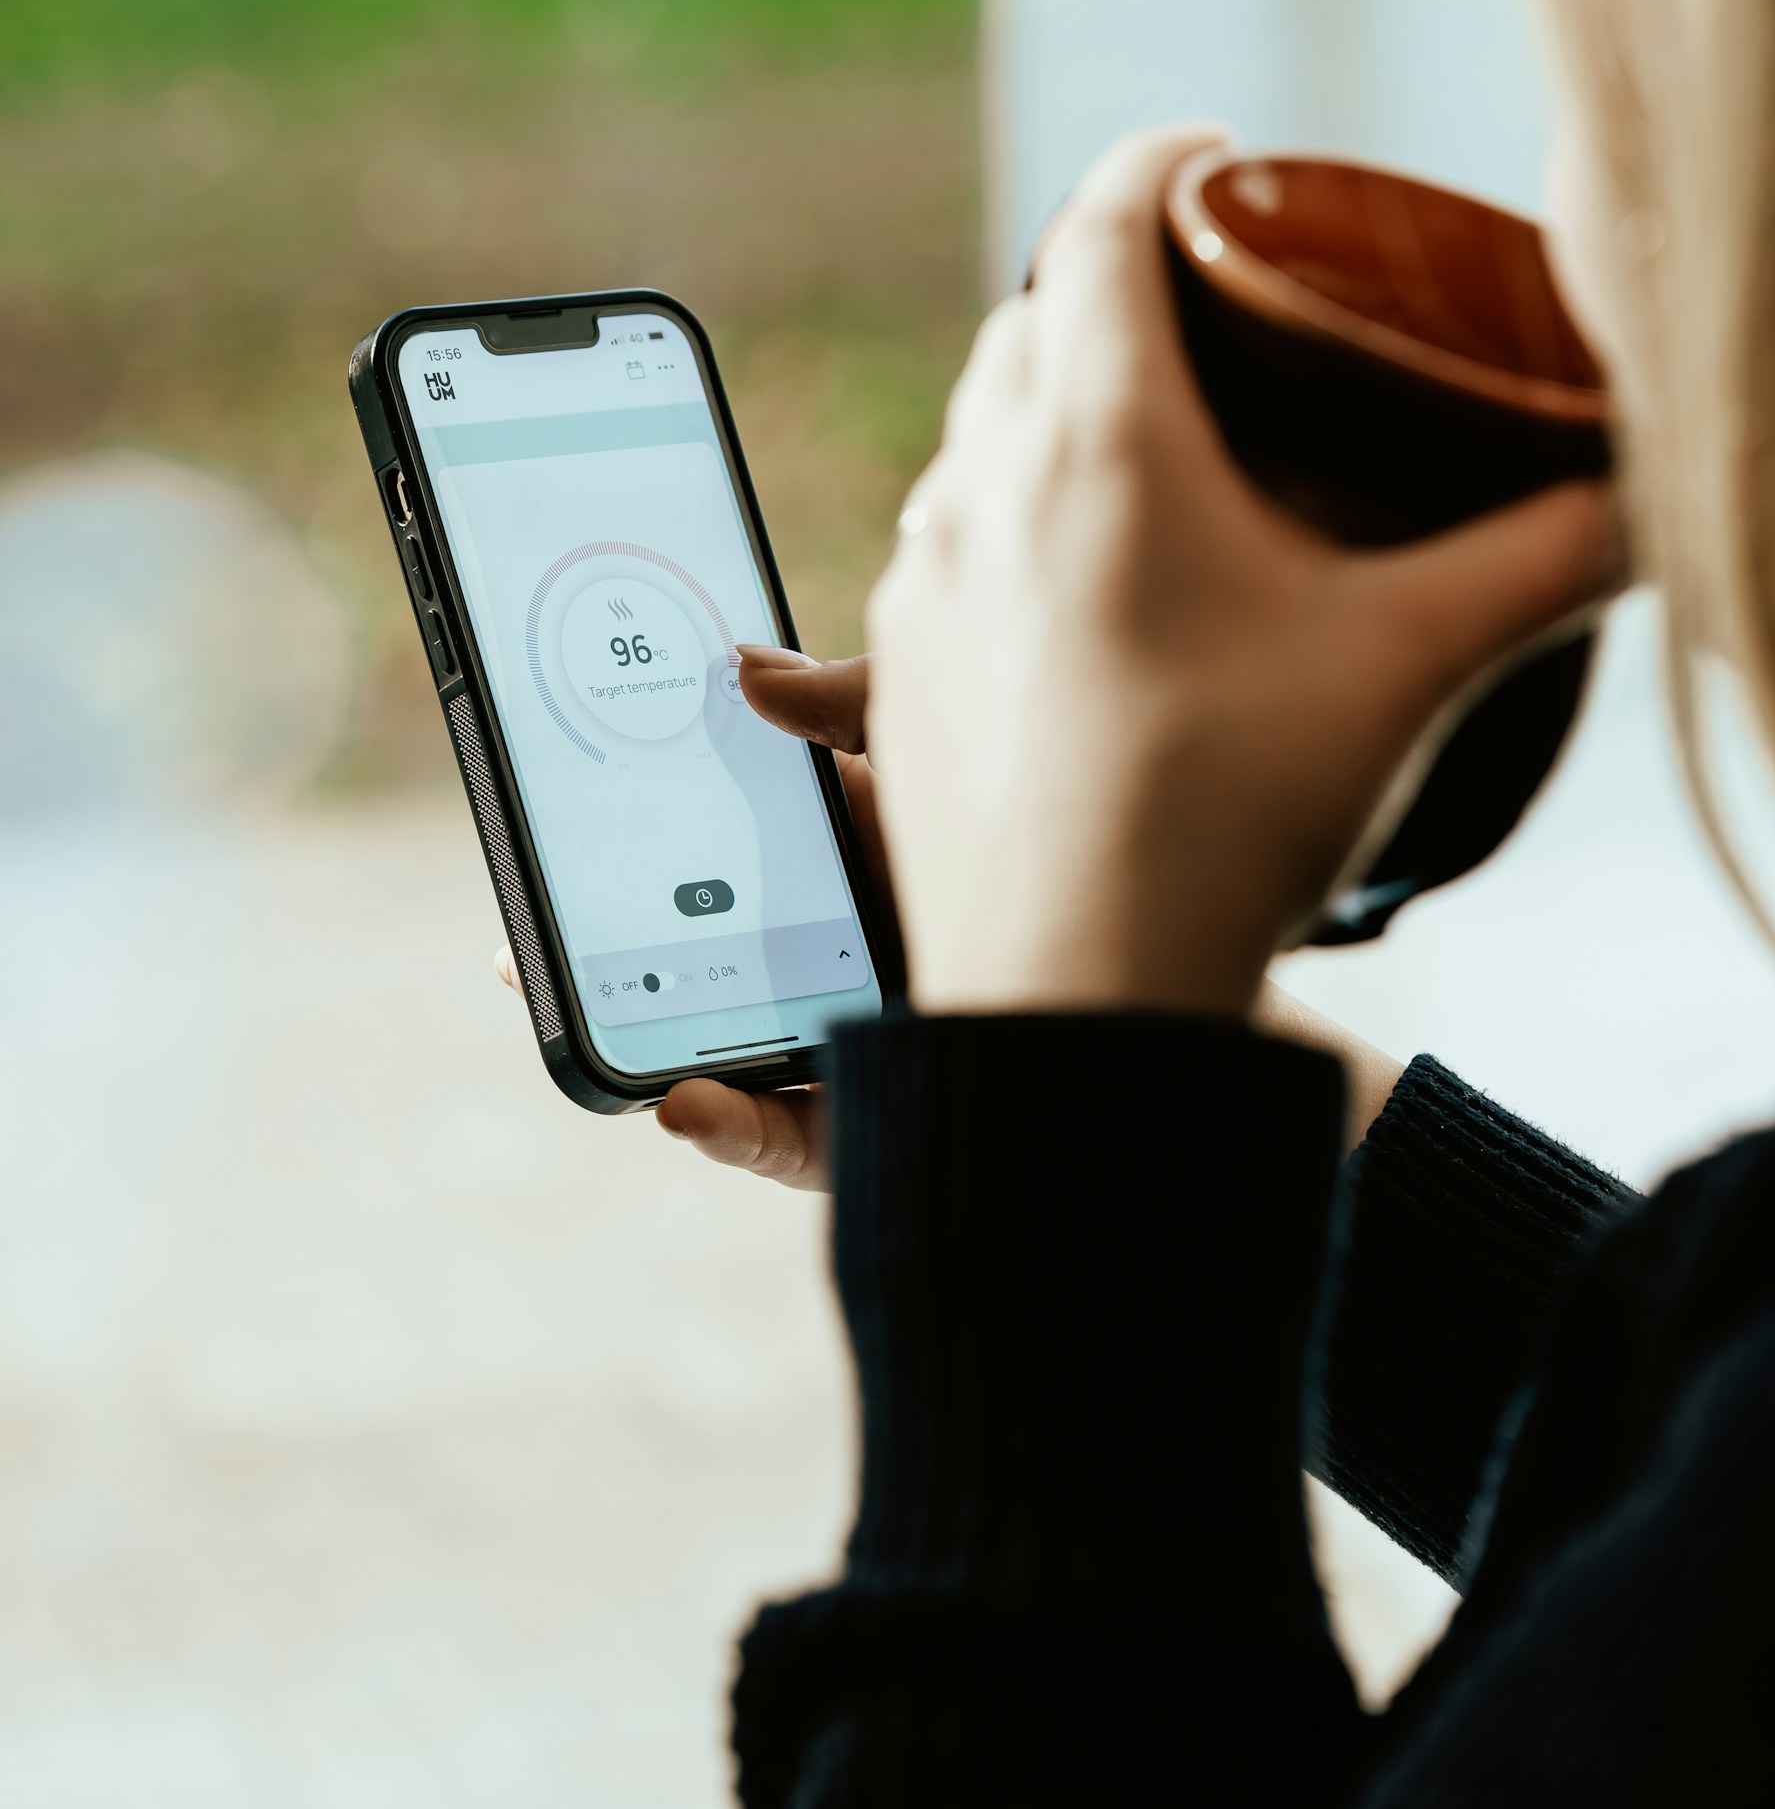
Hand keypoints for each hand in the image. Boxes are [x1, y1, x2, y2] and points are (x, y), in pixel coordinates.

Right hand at [492, 644, 1407, 1179]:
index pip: (704, 858)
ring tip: (567, 1010)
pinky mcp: (899, 1120)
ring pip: (718, 1057)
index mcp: (841, 867)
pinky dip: (733, 1127)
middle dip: (596, 955)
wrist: (1222, 957)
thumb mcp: (963, 745)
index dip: (615, 853)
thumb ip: (856, 705)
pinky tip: (680, 1102)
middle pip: (689, 969)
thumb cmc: (1097, 827)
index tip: (532, 837)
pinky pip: (796, 1142)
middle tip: (519, 936)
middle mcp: (839, 964)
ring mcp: (863, 1044)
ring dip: (638, 1041)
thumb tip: (743, 665)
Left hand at [867, 125, 1620, 1018]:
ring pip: (973, 439)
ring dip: (1045, 414)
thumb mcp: (1414, 665)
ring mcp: (924, 588)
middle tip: (1200, 314)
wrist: (1075, 1000)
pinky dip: (1001, 530)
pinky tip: (1063, 595)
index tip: (1213, 157)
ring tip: (1140, 456)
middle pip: (1030, 323)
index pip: (1098, 224)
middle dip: (1109, 292)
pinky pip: (942, 555)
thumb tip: (1648, 501)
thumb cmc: (1229, 815)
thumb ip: (1547, 560)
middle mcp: (983, 488)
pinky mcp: (900, 683)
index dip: (1161, 165)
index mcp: (1101, 440)